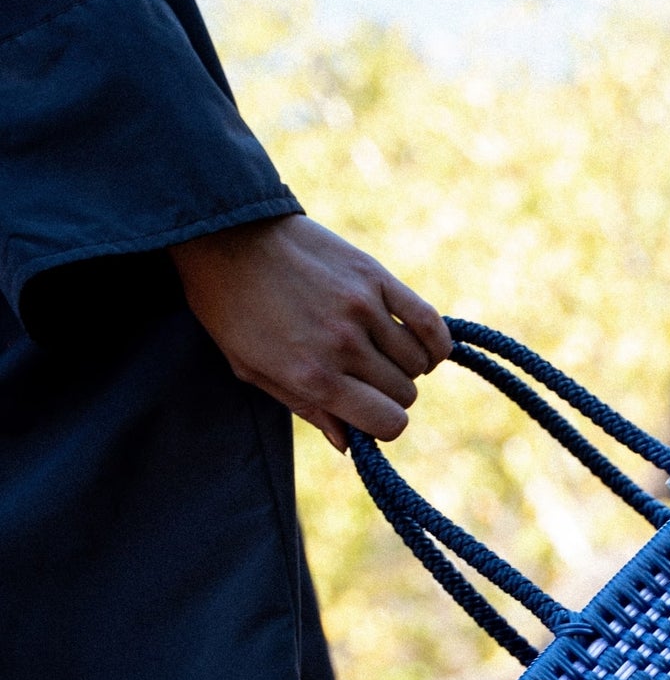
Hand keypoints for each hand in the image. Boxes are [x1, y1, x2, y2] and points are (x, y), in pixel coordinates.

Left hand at [167, 214, 452, 448]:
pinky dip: (435, 341)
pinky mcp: (375, 276)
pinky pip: (430, 322)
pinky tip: (423, 345)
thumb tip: (349, 445)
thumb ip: (306, 408)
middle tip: (366, 378)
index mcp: (314, 377)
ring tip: (383, 354)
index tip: (370, 413)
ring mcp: (364, 308)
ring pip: (418, 361)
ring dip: (406, 365)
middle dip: (390, 394)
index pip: (388, 423)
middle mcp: (344, 346)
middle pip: (405, 393)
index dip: (384, 425)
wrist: (223, 233)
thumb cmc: (231, 307)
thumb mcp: (253, 369)